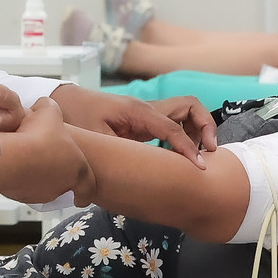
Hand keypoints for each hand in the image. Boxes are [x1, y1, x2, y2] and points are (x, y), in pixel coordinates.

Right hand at [0, 99, 91, 205]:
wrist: (11, 156)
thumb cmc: (36, 137)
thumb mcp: (50, 111)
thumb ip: (52, 110)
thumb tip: (45, 109)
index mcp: (77, 168)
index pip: (88, 186)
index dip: (85, 192)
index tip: (81, 198)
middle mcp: (62, 185)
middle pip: (64, 184)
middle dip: (57, 176)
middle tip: (48, 163)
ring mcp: (41, 193)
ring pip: (43, 187)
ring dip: (38, 176)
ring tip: (29, 159)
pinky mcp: (21, 195)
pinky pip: (23, 188)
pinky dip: (22, 177)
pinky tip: (15, 163)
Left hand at [49, 86, 215, 166]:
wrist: (68, 102)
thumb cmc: (80, 116)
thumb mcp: (95, 137)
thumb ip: (116, 152)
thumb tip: (130, 175)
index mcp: (139, 112)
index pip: (173, 128)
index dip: (188, 148)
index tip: (200, 166)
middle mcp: (149, 109)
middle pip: (190, 107)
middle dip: (205, 125)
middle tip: (209, 151)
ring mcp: (149, 113)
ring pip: (185, 113)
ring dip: (197, 130)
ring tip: (198, 155)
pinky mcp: (146, 121)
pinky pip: (174, 124)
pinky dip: (185, 135)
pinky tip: (181, 156)